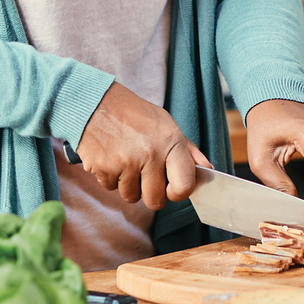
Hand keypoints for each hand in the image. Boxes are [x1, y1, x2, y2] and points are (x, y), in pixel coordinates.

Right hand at [76, 82, 210, 209]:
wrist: (96, 103)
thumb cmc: (134, 114)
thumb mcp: (165, 124)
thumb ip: (186, 149)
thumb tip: (207, 168)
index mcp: (170, 141)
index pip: (184, 186)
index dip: (178, 193)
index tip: (171, 189)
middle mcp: (150, 154)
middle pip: (155, 200)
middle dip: (150, 193)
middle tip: (144, 174)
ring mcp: (125, 162)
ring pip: (131, 196)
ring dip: (128, 184)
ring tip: (125, 160)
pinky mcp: (103, 168)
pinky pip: (111, 188)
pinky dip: (110, 177)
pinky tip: (111, 157)